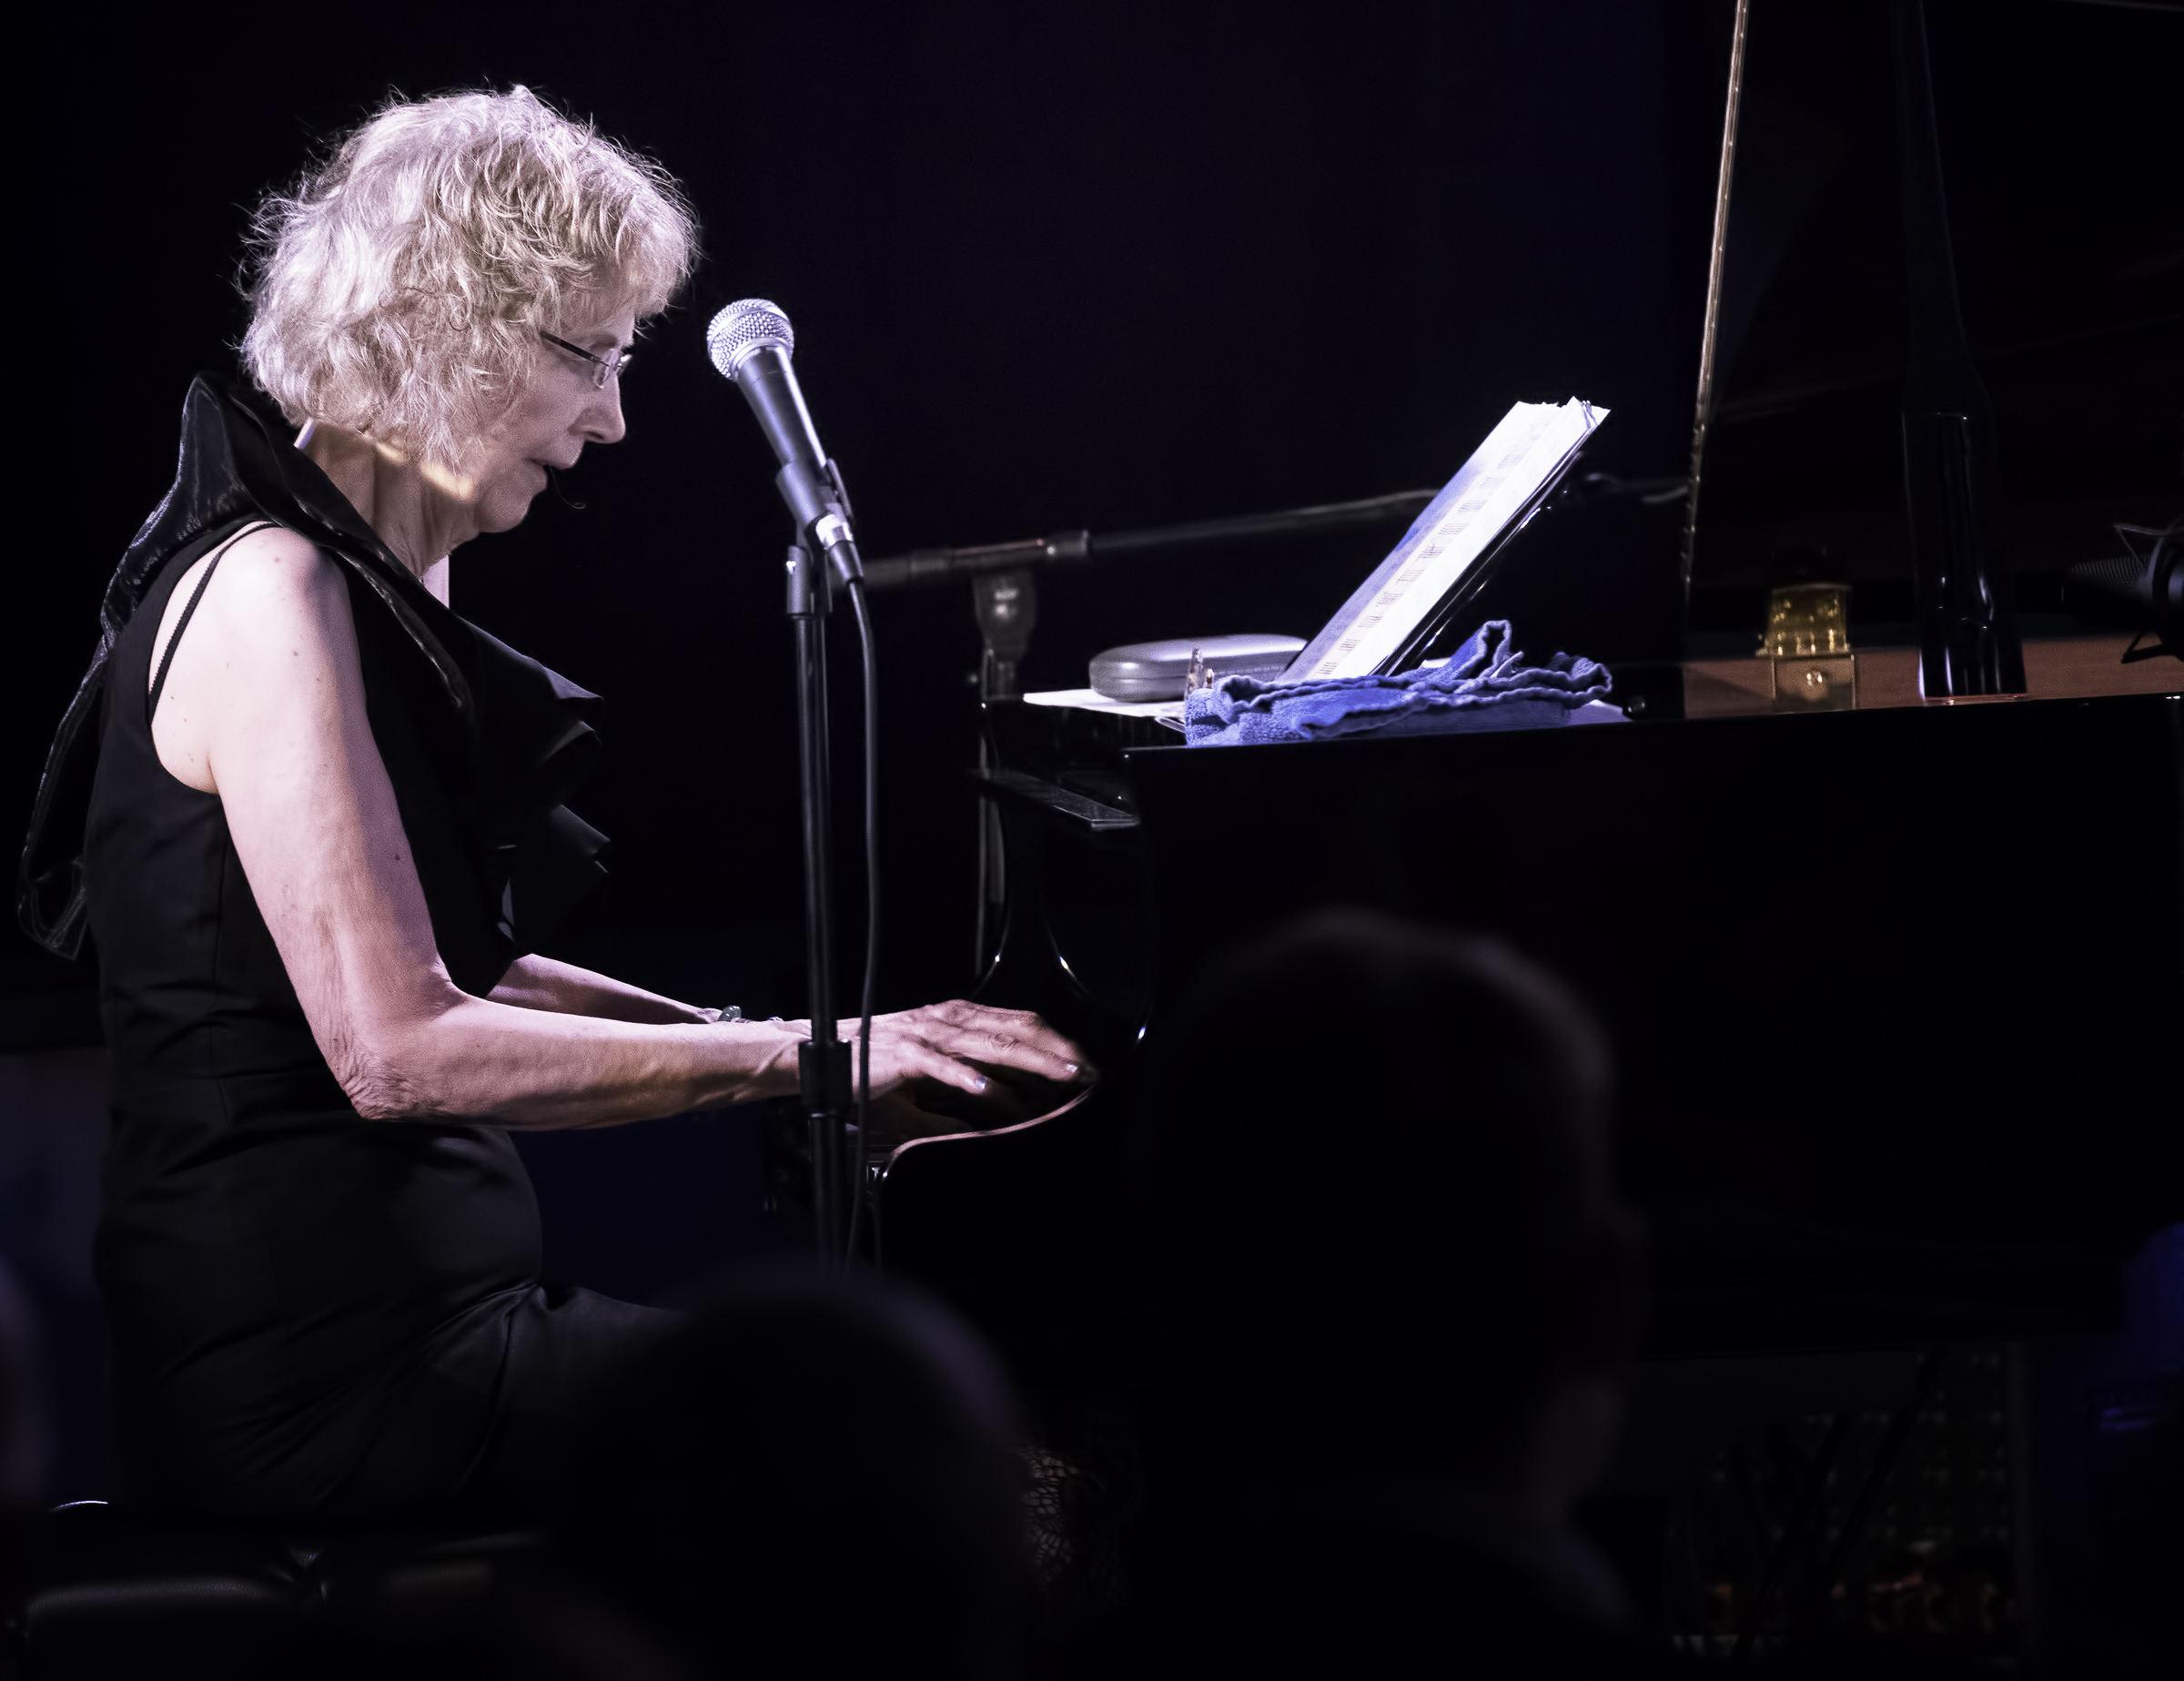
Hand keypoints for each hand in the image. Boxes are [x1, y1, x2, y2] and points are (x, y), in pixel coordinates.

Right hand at [842, 1001, 1090, 1099]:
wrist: (820, 1055)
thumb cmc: (873, 1067)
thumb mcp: (928, 1079)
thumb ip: (963, 1094)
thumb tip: (999, 1115)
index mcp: (956, 1019)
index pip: (1018, 1023)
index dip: (1055, 1042)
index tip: (1084, 1065)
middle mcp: (946, 1020)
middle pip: (1014, 1030)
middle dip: (1055, 1052)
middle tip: (1087, 1074)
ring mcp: (926, 1035)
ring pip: (987, 1045)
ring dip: (1028, 1062)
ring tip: (1059, 1077)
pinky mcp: (902, 1056)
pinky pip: (939, 1066)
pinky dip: (965, 1077)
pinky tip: (988, 1090)